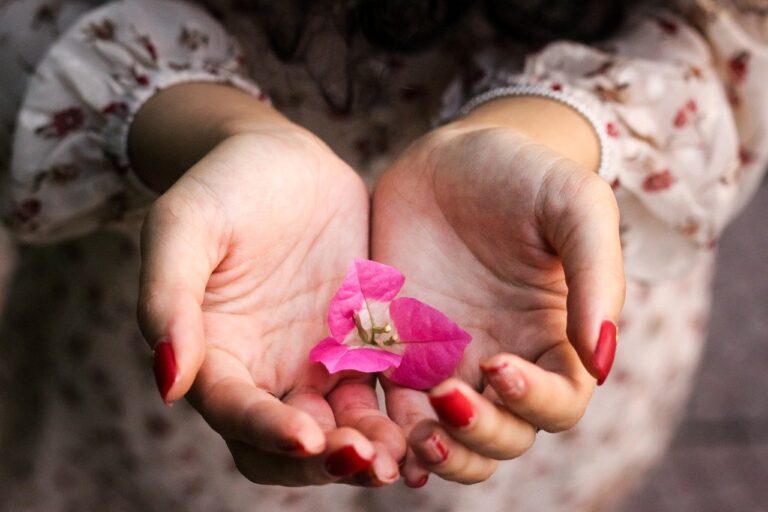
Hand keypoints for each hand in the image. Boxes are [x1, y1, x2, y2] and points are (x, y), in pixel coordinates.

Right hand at [134, 86, 404, 485]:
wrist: (283, 158)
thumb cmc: (222, 185)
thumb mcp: (183, 227)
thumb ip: (167, 298)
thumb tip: (169, 382)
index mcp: (216, 353)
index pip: (235, 412)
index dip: (266, 430)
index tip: (308, 436)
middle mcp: (266, 369)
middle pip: (288, 444)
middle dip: (324, 462)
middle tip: (366, 460)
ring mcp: (316, 359)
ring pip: (344, 427)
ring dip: (370, 448)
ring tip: (405, 451)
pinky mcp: (362, 342)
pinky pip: (384, 388)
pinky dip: (403, 411)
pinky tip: (435, 415)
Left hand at [372, 108, 624, 484]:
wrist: (450, 156)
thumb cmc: (524, 174)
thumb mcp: (575, 206)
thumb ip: (597, 277)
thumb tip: (601, 361)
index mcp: (551, 339)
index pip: (559, 403)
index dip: (536, 400)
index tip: (500, 364)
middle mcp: (500, 360)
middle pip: (503, 436)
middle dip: (479, 435)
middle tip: (446, 398)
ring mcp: (445, 360)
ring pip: (447, 436)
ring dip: (434, 449)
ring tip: (412, 433)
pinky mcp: (394, 349)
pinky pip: (390, 403)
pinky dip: (385, 427)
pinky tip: (374, 428)